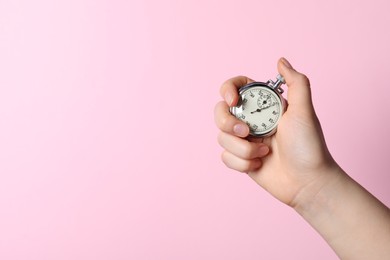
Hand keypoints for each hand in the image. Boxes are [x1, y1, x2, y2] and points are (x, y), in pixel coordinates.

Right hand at [215, 58, 337, 206]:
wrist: (307, 182)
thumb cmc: (309, 147)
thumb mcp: (304, 111)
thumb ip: (296, 82)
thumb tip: (281, 61)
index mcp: (263, 105)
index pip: (236, 88)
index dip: (228, 90)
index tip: (234, 101)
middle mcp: (251, 120)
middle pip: (220, 112)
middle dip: (228, 124)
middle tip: (247, 132)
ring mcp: (244, 140)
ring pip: (222, 137)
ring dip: (243, 148)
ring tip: (265, 153)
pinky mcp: (240, 159)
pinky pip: (225, 156)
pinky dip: (242, 162)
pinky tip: (260, 164)